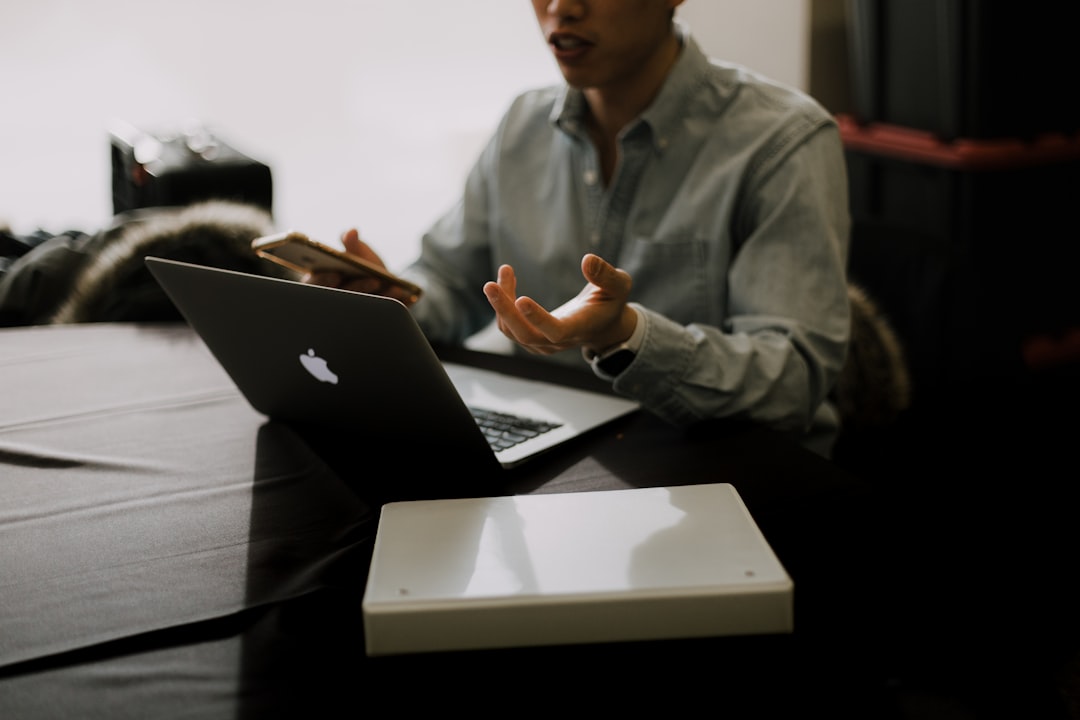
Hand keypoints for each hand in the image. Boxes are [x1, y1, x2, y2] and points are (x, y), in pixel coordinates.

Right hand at [302, 229, 418, 305]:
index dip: (324, 280)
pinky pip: (379, 316)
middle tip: (375, 280)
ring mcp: (352, 313)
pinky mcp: (370, 322)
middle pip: (341, 298)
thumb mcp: (360, 254)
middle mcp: (334, 300)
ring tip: (395, 288)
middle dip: (359, 288)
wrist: (387, 284)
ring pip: (361, 309)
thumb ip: (353, 245)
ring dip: (379, 297)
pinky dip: (392, 305)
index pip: (316, 284)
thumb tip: (351, 232)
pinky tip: (403, 296)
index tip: (336, 275)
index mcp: (322, 281)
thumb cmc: (366, 267)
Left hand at [483, 253, 636, 355]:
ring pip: (512, 330)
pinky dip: (503, 304)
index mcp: (579, 328)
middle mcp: (557, 342)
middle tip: (490, 285)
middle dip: (505, 310)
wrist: (603, 326)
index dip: (537, 317)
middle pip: (524, 334)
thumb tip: (588, 260)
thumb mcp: (619, 285)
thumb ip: (606, 275)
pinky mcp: (531, 340)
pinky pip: (509, 326)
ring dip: (501, 302)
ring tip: (505, 271)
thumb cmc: (611, 302)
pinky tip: (506, 281)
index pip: (555, 330)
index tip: (521, 299)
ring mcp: (542, 344)